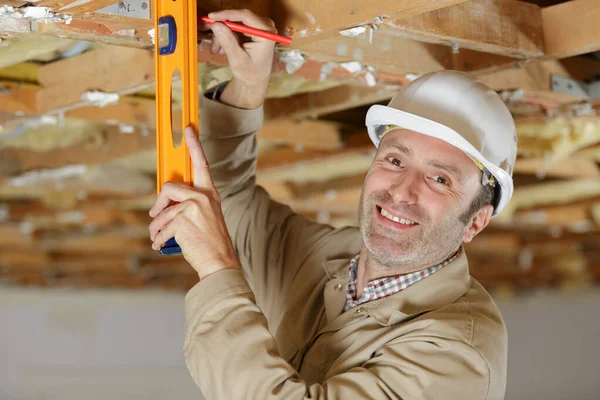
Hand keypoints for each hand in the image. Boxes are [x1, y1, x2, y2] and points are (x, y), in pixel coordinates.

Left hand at [149, 126, 240, 279]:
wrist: (219, 261)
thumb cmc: (211, 241)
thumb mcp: (204, 216)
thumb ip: (188, 204)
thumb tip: (165, 204)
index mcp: (210, 193)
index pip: (201, 164)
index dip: (194, 145)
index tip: (188, 129)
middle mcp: (203, 196)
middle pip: (168, 187)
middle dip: (158, 204)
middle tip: (155, 216)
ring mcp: (193, 207)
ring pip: (162, 212)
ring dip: (156, 228)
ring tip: (159, 238)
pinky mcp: (182, 220)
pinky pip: (161, 227)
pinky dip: (158, 239)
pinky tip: (161, 245)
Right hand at [201, 9, 275, 108]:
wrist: (255, 81)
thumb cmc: (250, 74)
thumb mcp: (237, 60)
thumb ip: (228, 42)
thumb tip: (216, 25)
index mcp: (266, 34)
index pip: (245, 16)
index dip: (227, 14)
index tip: (212, 17)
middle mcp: (265, 27)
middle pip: (238, 18)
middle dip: (223, 28)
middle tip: (211, 37)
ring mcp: (259, 27)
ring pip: (234, 23)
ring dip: (223, 34)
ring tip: (217, 50)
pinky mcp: (252, 29)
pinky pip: (235, 27)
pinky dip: (226, 36)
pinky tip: (222, 48)